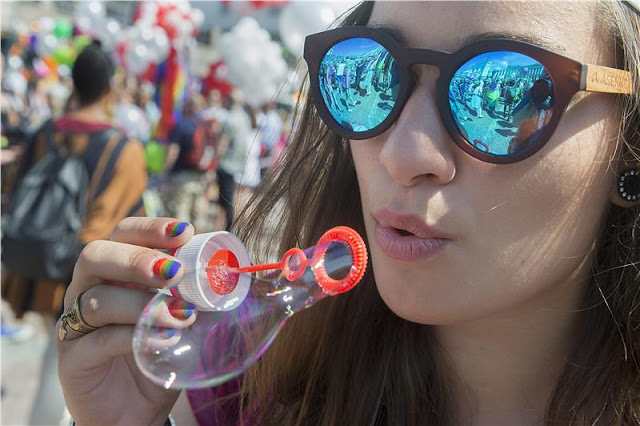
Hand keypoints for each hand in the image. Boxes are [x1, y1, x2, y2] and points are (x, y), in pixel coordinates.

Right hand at [57, 217, 194, 425]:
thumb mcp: (183, 317)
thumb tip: (232, 273)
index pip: (123, 234)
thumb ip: (199, 294)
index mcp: (115, 271)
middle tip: (174, 272)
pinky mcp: (73, 359)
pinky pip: (98, 341)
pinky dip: (132, 337)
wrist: (136, 409)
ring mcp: (76, 324)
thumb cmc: (158, 351)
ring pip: (97, 300)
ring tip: (182, 315)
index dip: (150, 228)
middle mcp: (89, 289)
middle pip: (96, 256)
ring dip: (143, 304)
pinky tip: (164, 340)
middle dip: (137, 259)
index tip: (185, 233)